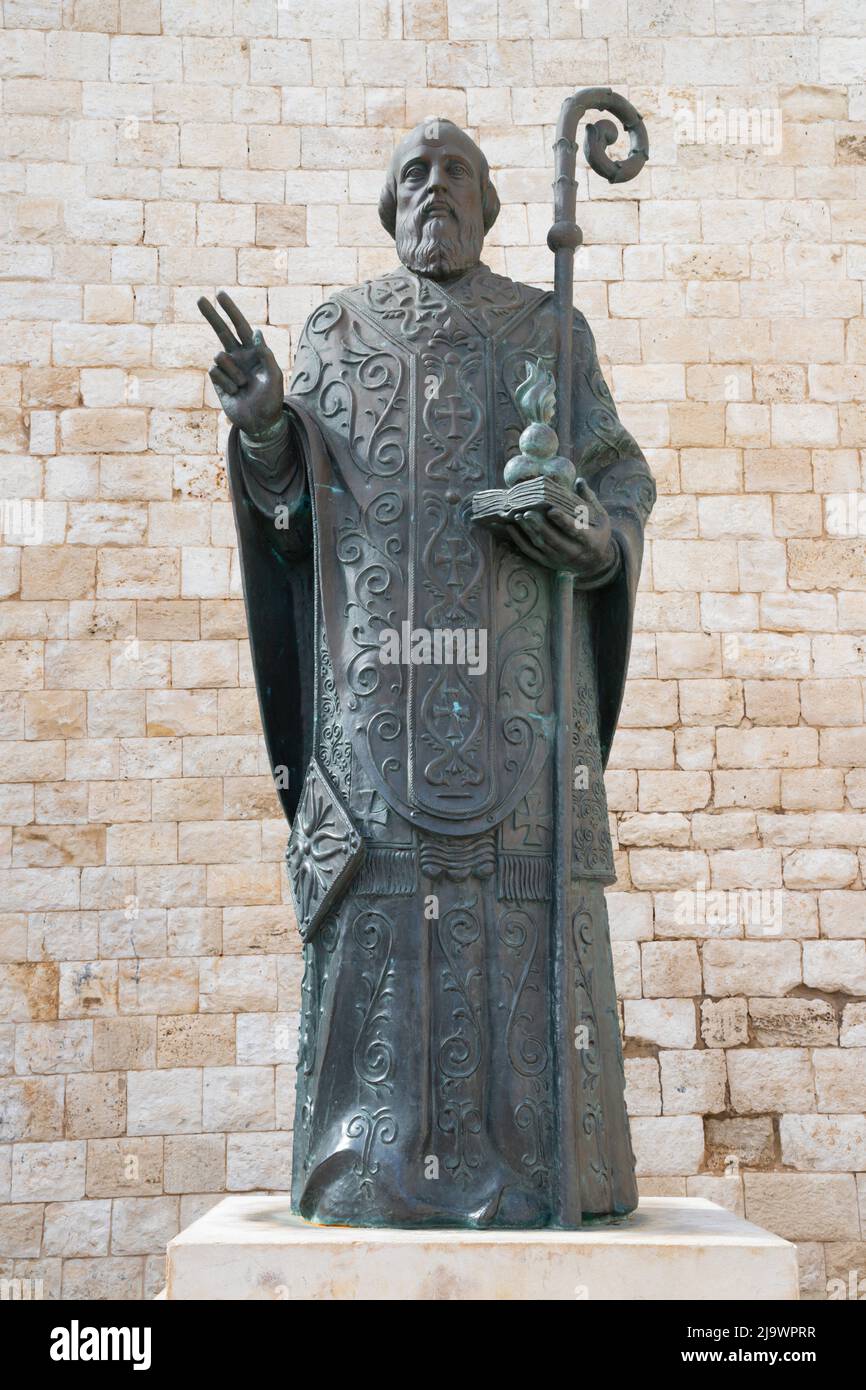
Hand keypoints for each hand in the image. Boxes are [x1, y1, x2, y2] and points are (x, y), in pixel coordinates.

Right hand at [198, 290, 284, 437]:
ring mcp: (227, 368)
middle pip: (221, 331)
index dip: (231, 311)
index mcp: (254, 351)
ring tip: (244, 385)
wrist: (260, 422)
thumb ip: (266, 354)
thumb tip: (256, 332)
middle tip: (199, 298)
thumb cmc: (271, 399)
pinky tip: (235, 392)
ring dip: (233, 372)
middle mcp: (239, 356)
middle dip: (211, 315)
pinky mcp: (218, 380)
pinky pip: (215, 371)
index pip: (241, 326)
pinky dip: (226, 382)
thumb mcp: (275, 376)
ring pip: (220, 356)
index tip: (220, 294)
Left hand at [499, 479, 616, 579]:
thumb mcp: (600, 518)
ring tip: (518, 516)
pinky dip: (519, 540)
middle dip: (539, 526)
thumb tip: (579, 480)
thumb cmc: (598, 534)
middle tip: (527, 512)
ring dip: (528, 531)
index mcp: (589, 540)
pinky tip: (511, 527)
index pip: (575, 530)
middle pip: (553, 539)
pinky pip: (531, 552)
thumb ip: (589, 500)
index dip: (563, 521)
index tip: (552, 510)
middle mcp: (573, 552)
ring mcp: (559, 559)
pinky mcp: (547, 562)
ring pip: (541, 545)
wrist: (594, 563)